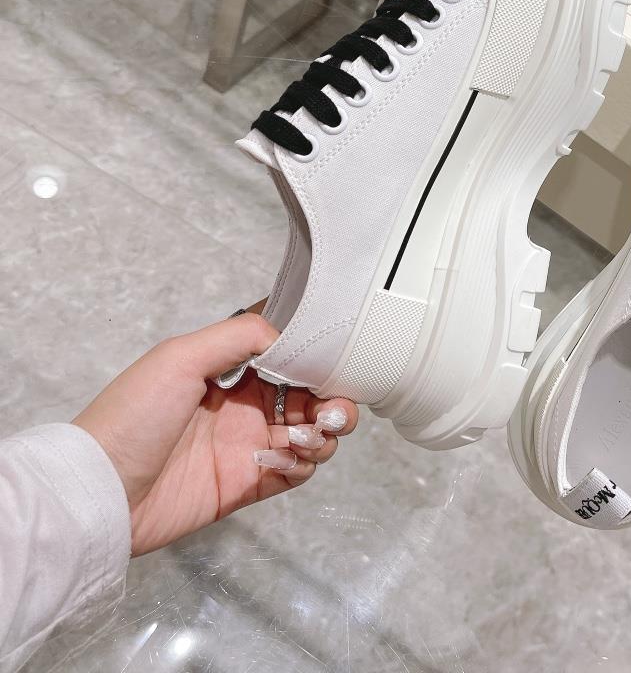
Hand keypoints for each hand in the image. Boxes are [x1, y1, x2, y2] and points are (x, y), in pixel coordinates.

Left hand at [74, 303, 359, 555]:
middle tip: (334, 412)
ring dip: (322, 434)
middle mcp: (244, 409)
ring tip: (303, 437)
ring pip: (311, 436)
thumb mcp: (180, 356)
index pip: (289, 361)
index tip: (332, 364)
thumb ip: (239, 335)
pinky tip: (282, 459)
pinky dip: (301, 464)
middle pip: (309, 399)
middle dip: (333, 401)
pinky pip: (294, 473)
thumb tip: (286, 337)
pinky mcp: (247, 487)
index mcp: (229, 374)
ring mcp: (247, 449)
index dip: (316, 362)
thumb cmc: (133, 416)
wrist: (100, 491)